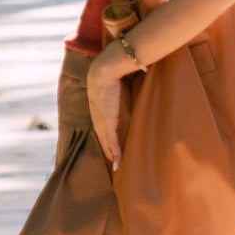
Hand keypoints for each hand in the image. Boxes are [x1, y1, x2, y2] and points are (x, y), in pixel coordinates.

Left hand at [86, 45, 132, 170]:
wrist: (106, 68)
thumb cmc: (115, 68)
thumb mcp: (118, 78)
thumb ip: (123, 82)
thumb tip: (138, 75)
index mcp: (98, 101)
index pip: (101, 122)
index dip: (105, 133)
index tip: (108, 142)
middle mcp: (97, 112)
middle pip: (102, 135)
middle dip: (106, 148)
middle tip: (111, 160)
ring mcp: (101, 118)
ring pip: (105, 140)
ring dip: (111, 154)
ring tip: (116, 166)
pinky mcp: (107, 121)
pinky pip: (111, 140)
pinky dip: (114, 152)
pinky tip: (117, 162)